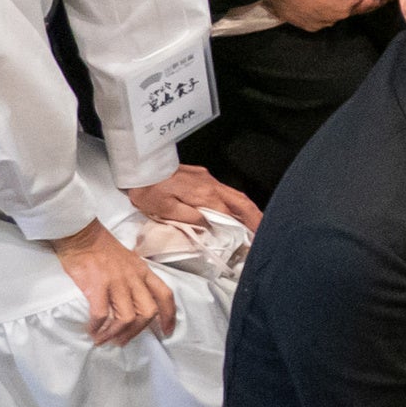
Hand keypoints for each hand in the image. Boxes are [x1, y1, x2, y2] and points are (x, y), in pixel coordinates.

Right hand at [50, 219, 175, 345]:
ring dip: (115, 334)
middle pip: (148, 312)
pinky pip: (102, 314)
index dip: (169, 316)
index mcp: (143, 271)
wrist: (81, 234)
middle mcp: (134, 278)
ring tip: (103, 339)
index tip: (166, 332)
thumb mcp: (129, 260)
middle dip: (137, 332)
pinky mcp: (96, 285)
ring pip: (127, 317)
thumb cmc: (102, 248)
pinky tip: (91, 330)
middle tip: (121, 341)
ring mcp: (116, 281)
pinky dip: (97, 327)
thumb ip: (135, 277)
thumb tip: (134, 301)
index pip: (165, 295)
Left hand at [128, 165, 258, 231]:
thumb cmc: (148, 189)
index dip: (241, 229)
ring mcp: (207, 179)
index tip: (250, 241)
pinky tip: (232, 209)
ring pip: (235, 195)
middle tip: (264, 230)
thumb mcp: (164, 209)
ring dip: (247, 210)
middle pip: (241, 202)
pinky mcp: (201, 176)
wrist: (140, 165)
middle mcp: (211, 185)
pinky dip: (234, 202)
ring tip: (254, 222)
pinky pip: (224, 191)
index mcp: (204, 195)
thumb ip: (189, 218)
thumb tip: (207, 226)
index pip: (229, 215)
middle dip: (255, 216)